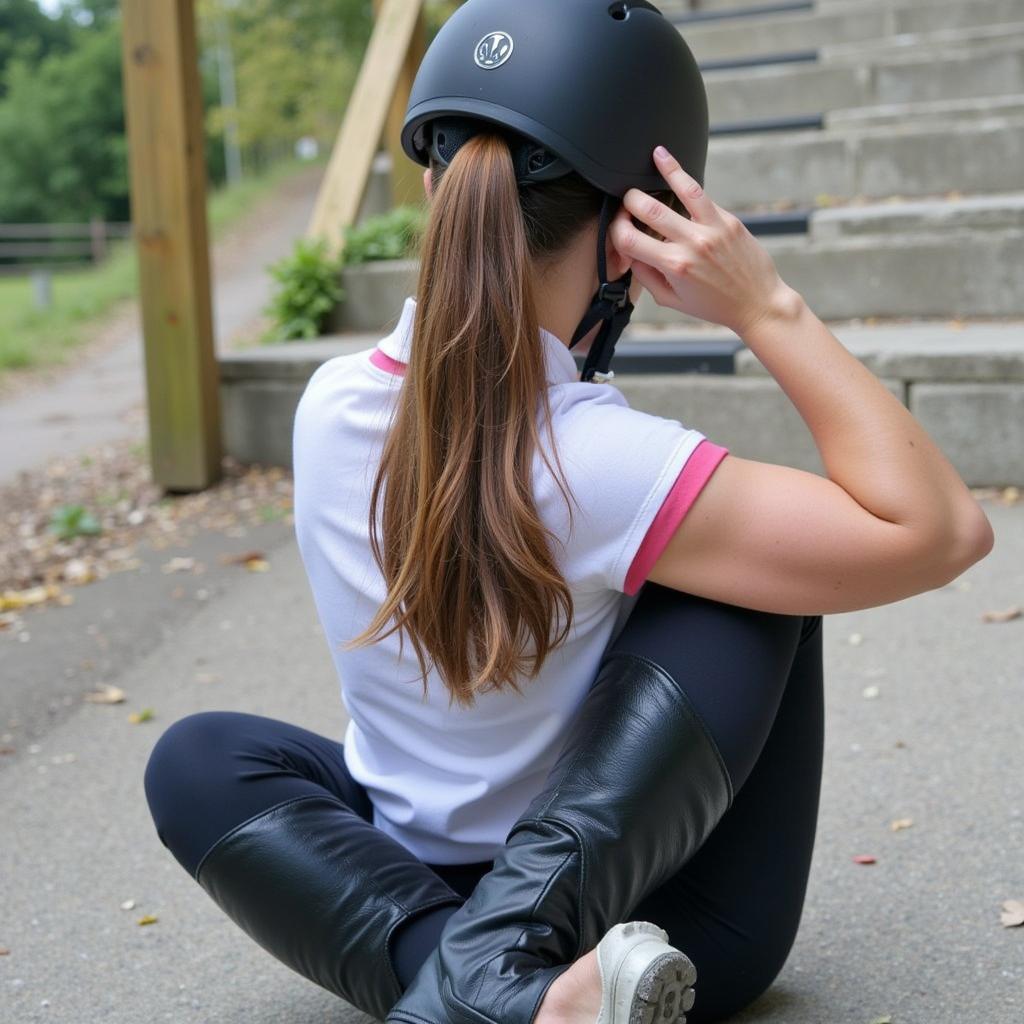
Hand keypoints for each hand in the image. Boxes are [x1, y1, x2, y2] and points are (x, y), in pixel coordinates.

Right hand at [609, 146, 795, 336]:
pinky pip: (701, 194)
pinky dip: (682, 176)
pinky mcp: (728, 220)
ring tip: (653, 157)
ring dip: (662, 171)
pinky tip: (668, 161)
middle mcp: (692, 244)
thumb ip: (646, 276)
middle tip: (628, 201)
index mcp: (673, 266)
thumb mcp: (671, 300)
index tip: (617, 226)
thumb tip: (629, 253)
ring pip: (681, 189)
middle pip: (647, 209)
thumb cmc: (714, 306)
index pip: (629, 238)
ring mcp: (712, 229)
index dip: (615, 229)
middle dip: (629, 201)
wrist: (757, 304)